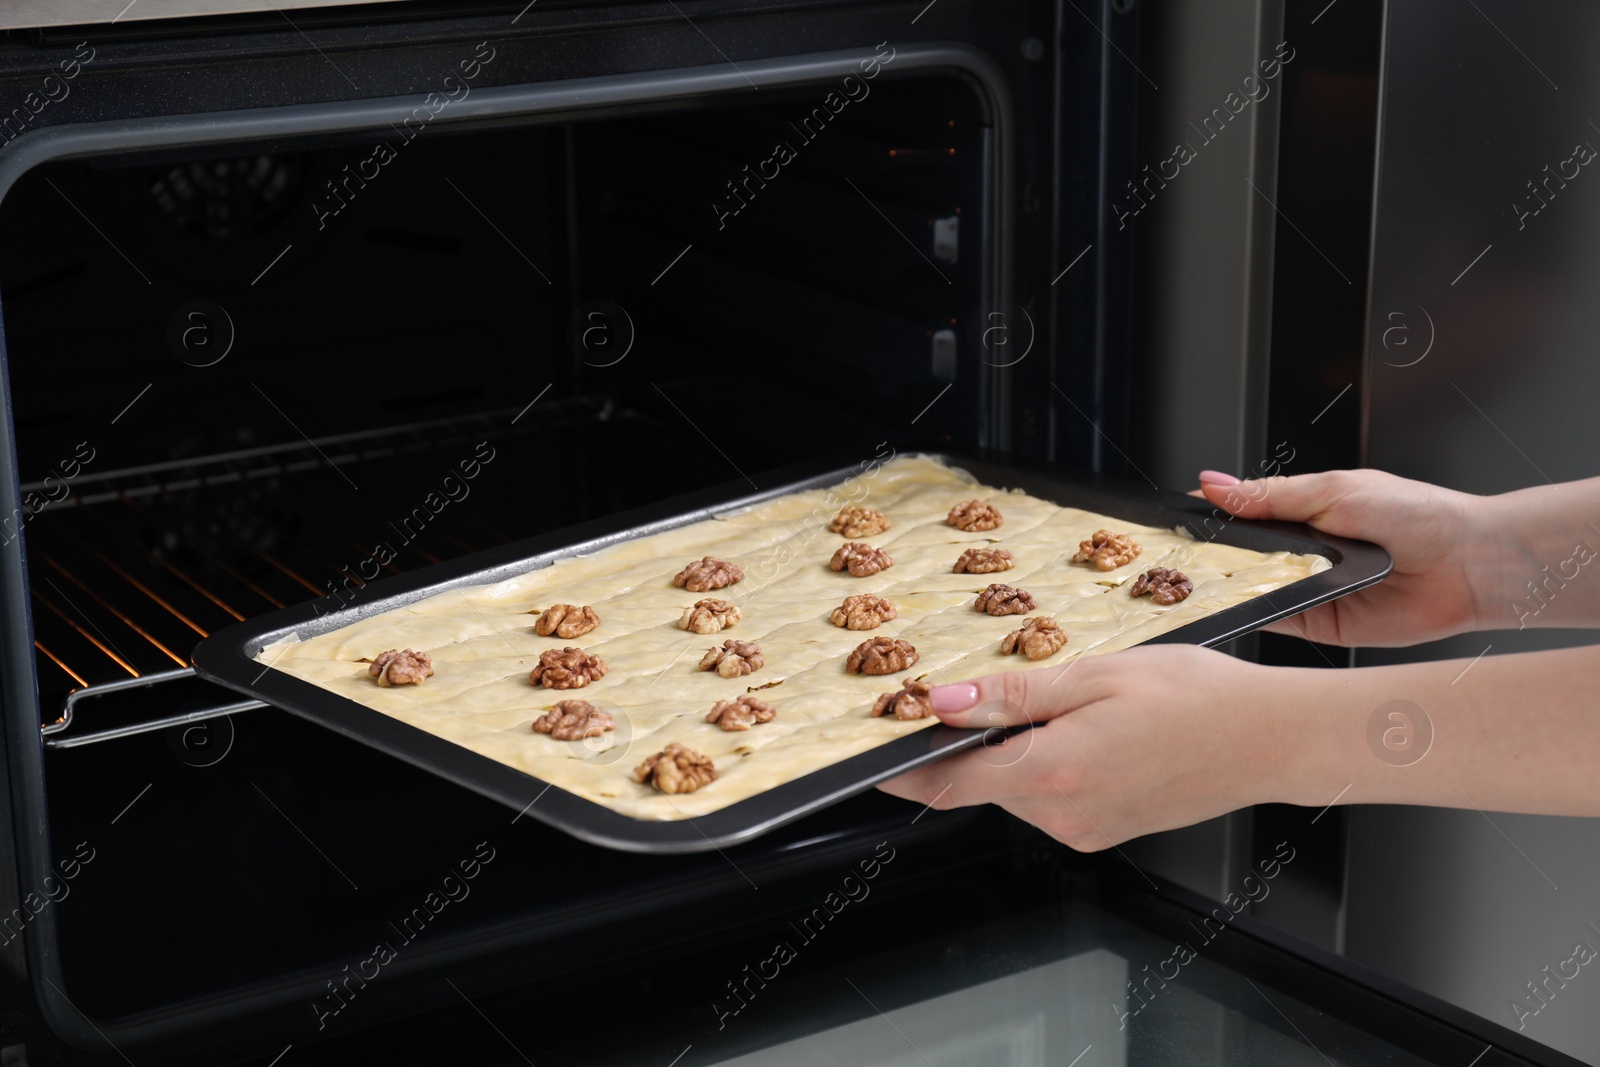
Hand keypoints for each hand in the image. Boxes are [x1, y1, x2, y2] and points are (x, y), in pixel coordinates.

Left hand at [878, 646, 1291, 849]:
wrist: (1271, 738)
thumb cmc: (1199, 699)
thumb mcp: (1095, 676)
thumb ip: (1012, 695)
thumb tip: (943, 703)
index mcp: (1053, 775)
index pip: (947, 783)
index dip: (901, 767)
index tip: (870, 748)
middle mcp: (1064, 816)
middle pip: (981, 782)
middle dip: (966, 742)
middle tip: (970, 690)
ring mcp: (1085, 830)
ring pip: (1016, 788)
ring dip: (1012, 750)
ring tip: (1053, 700)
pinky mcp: (1105, 831)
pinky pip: (1051, 797)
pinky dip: (1045, 764)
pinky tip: (1080, 728)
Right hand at [1195, 468, 1493, 646]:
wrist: (1468, 563)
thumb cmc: (1417, 515)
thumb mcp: (1331, 491)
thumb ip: (1268, 496)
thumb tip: (1213, 485)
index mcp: (1303, 512)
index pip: (1240, 515)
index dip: (1207, 519)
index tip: (1170, 522)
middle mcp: (1303, 552)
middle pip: (1240, 556)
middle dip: (1210, 557)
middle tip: (1173, 558)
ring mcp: (1308, 588)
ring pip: (1252, 588)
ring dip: (1231, 585)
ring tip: (1197, 582)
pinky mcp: (1320, 623)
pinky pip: (1275, 618)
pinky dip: (1253, 613)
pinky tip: (1234, 603)